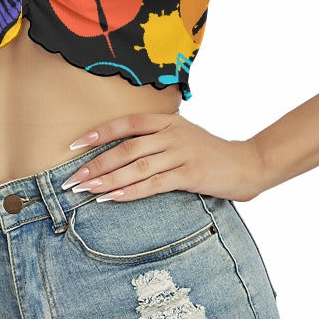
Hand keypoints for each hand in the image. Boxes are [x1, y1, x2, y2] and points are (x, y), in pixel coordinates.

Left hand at [64, 112, 262, 202]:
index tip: (74, 145)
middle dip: (95, 164)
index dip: (98, 133)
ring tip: (86, 190)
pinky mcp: (190, 174)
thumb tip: (118, 152)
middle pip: (126, 148)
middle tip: (72, 178)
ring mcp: (181, 153)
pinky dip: (130, 191)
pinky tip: (112, 198)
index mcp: (167, 120)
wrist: (246, 163)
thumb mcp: (182, 135)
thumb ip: (156, 138)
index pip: (126, 123)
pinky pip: (153, 184)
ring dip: (108, 180)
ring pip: (136, 167)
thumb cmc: (209, 152)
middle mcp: (172, 134)